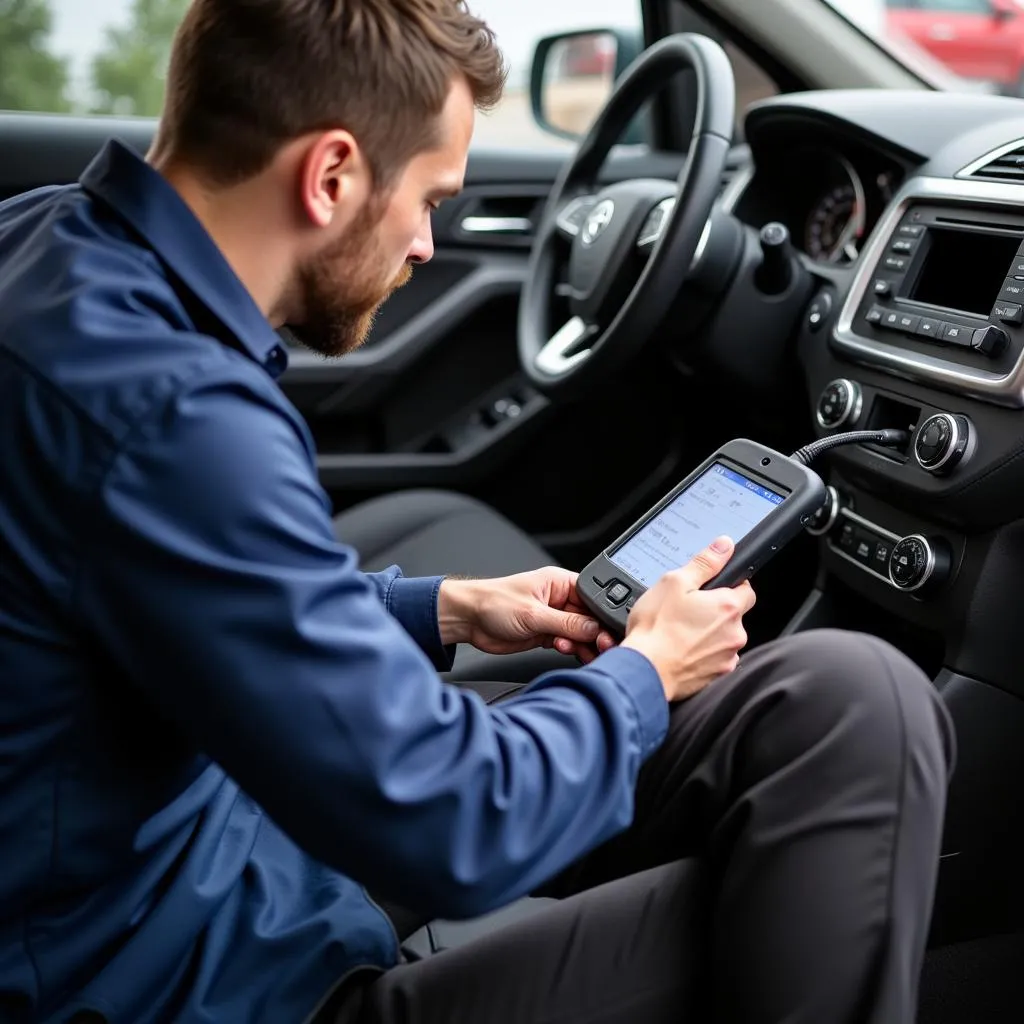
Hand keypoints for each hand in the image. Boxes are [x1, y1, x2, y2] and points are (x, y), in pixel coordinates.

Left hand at [438, 568, 616, 663]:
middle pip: (589, 618)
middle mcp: (559, 599)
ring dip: (584, 645)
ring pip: (581, 634)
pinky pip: (568, 643)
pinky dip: (571, 650)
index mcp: (559, 583)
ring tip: (585, 653)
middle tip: (602, 647)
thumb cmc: (493, 602)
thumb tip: (594, 628)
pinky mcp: (545, 634)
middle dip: (596, 634)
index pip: (592, 597)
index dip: (603, 615)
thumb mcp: (533, 613)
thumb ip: (566, 623)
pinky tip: (568, 652)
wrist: (468, 620)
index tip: (610, 630)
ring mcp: (553, 617)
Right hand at [621, 536, 755, 702]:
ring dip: (709, 634)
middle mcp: (735, 633)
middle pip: (734, 615)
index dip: (730, 585)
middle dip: (715, 611)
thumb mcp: (674, 583)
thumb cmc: (656, 629)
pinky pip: (715, 659)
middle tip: (688, 611)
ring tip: (681, 633)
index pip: (746, 589)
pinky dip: (702, 654)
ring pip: (724, 638)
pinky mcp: (717, 676)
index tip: (712, 589)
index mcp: (728, 607)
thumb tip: (725, 546)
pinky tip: (682, 650)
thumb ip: (704, 563)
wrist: (645, 671)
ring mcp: (727, 657)